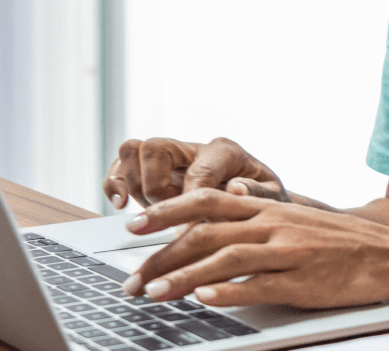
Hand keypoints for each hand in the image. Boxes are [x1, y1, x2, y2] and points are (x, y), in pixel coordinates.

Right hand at [104, 136, 290, 208]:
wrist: (259, 204)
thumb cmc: (265, 202)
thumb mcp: (273, 200)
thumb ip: (258, 194)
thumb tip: (238, 190)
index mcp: (225, 151)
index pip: (197, 174)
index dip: (189, 209)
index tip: (187, 238)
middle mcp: (193, 148)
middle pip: (156, 149)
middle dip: (157, 190)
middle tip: (169, 220)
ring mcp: (171, 158)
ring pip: (133, 151)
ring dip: (134, 186)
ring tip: (145, 215)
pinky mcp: (152, 171)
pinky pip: (121, 164)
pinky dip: (114, 183)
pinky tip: (121, 205)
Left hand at [121, 189, 388, 310]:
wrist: (388, 254)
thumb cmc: (335, 242)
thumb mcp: (290, 221)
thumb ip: (252, 222)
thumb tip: (205, 232)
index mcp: (265, 206)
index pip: (205, 200)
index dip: (166, 210)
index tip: (133, 224)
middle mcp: (271, 222)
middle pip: (205, 232)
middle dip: (160, 254)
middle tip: (131, 279)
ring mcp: (286, 251)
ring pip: (223, 258)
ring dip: (183, 277)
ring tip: (153, 294)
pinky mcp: (301, 280)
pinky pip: (259, 284)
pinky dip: (229, 291)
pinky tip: (205, 300)